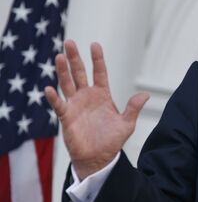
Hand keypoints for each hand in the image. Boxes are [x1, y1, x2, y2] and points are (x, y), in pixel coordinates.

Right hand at [45, 40, 148, 179]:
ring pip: (67, 84)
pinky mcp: (66, 117)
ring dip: (62, 71)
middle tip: (69, 42)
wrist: (99, 158)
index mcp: (102, 95)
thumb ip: (133, 108)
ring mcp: (75, 105)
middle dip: (74, 58)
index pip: (99, 72)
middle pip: (79, 73)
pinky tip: (49, 88)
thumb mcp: (127, 123)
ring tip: (59, 57)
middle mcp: (87, 97)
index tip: (95, 44)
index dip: (97, 59)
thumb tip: (145, 94)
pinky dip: (53, 97)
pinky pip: (58, 105)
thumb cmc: (112, 140)